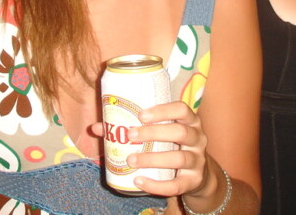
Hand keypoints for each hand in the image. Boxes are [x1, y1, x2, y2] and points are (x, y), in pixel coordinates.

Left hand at [89, 101, 213, 199]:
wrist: (198, 175)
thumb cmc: (172, 146)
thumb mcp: (161, 134)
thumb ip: (134, 128)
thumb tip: (97, 128)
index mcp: (190, 121)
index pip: (182, 109)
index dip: (163, 110)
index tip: (141, 114)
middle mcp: (198, 138)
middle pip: (180, 133)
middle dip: (154, 133)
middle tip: (130, 135)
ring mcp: (197, 161)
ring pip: (179, 158)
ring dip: (153, 159)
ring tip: (131, 160)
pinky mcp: (193, 181)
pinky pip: (177, 185)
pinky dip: (157, 185)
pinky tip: (140, 181)